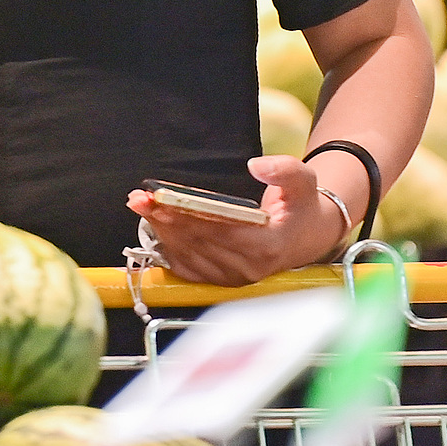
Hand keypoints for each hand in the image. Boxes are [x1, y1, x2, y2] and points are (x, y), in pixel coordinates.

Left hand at [127, 156, 346, 286]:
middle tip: (141, 198)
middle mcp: (248, 269)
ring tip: (142, 206)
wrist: (305, 236)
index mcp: (267, 247)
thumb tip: (256, 166)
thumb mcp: (303, 181)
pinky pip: (187, 265)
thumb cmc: (300, 208)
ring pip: (188, 254)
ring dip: (161, 230)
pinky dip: (167, 246)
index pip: (221, 232)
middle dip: (167, 219)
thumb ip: (283, 170)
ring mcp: (233, 278)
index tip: (164, 200)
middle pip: (199, 243)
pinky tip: (154, 226)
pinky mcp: (220, 279)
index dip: (190, 216)